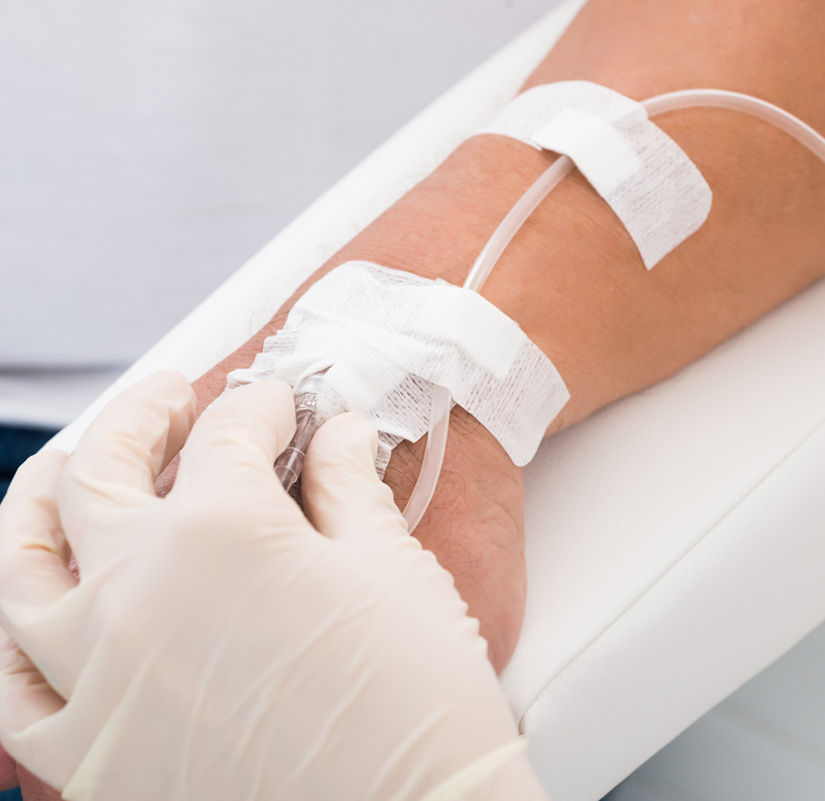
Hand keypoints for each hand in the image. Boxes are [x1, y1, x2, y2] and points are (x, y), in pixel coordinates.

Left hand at [0, 372, 544, 800]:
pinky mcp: (95, 757)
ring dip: (39, 503)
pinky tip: (38, 611)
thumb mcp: (391, 566)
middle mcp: (141, 592)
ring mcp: (103, 677)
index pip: (227, 437)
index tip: (278, 409)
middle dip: (138, 417)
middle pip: (100, 471)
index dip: (260, 409)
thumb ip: (348, 486)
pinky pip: (14, 689)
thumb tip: (343, 436)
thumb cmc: (418, 699)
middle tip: (169, 402)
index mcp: (224, 532)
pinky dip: (16, 635)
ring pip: (20, 567)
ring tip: (65, 475)